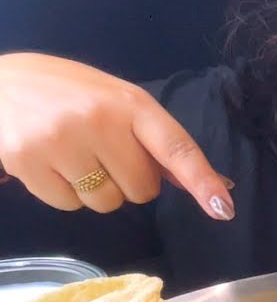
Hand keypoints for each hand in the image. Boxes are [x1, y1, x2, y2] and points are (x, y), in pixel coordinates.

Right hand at [0, 53, 233, 218]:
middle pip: (141, 190)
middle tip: (103, 153)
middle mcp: (98, 120)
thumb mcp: (117, 102)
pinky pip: (69, 206)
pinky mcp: (27, 161)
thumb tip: (215, 185)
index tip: (223, 207)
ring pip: (106, 203)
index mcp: (130, 103)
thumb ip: (159, 144)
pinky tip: (52, 164)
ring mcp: (60, 141)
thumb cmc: (68, 93)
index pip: (176, 146)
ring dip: (96, 190)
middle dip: (128, 181)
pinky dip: (65, 194)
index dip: (202, 180)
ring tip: (75, 157)